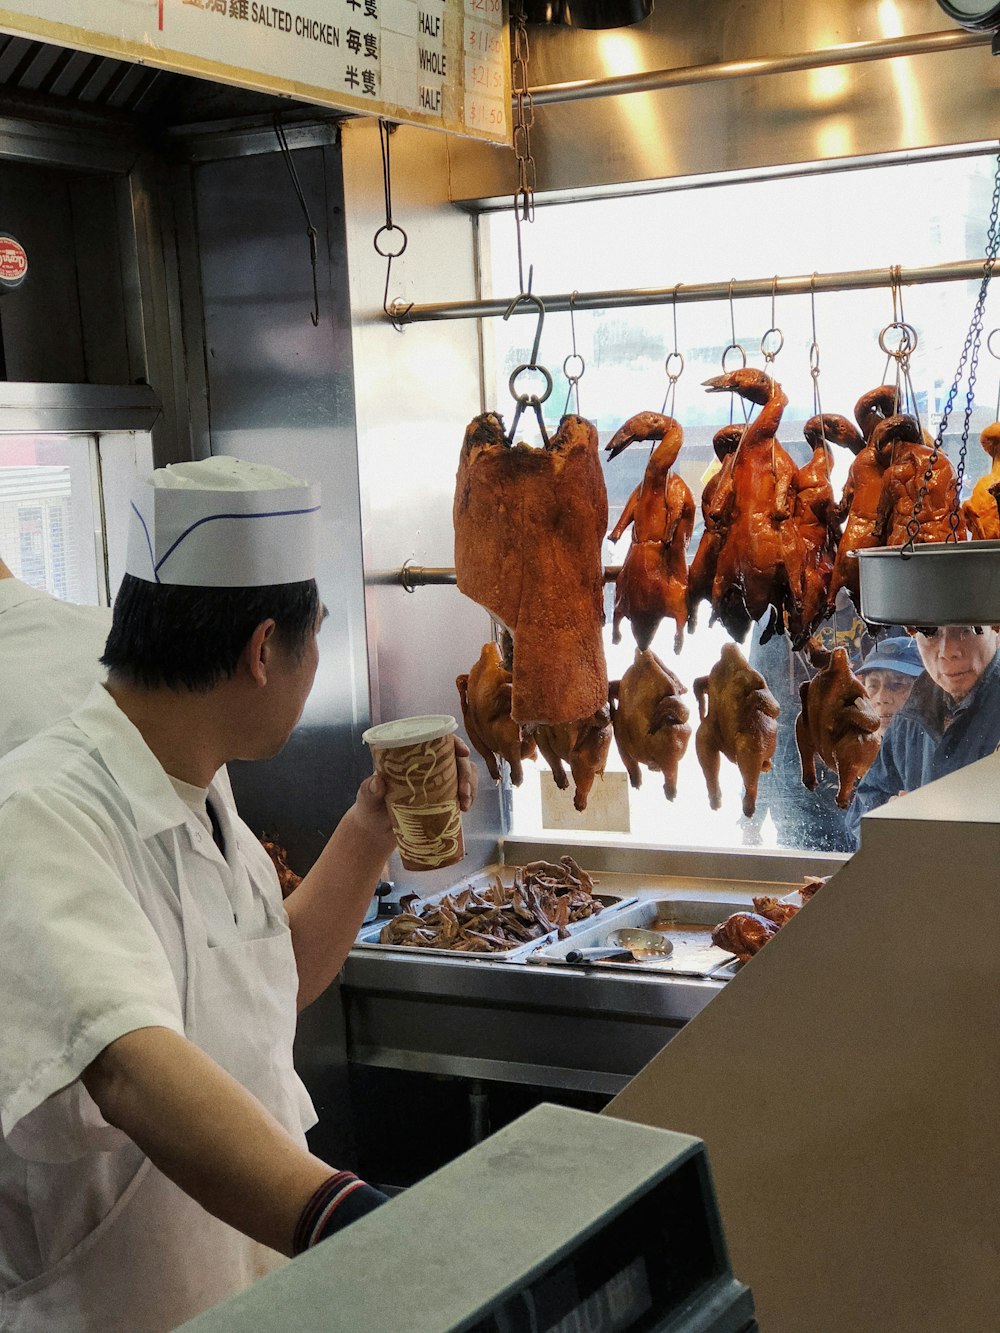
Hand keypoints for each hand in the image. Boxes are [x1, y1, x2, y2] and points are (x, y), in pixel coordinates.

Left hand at [352, 736, 477, 839]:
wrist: (375, 833)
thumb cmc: (369, 810)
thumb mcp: (366, 799)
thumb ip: (369, 791)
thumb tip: (377, 782)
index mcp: (410, 758)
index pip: (436, 741)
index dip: (454, 743)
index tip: (463, 753)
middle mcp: (427, 766)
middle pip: (455, 758)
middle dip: (466, 772)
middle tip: (463, 793)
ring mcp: (436, 782)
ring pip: (463, 774)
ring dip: (470, 785)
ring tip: (465, 805)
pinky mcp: (442, 799)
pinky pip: (461, 792)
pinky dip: (468, 797)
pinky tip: (465, 809)